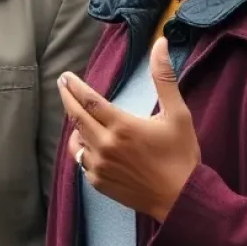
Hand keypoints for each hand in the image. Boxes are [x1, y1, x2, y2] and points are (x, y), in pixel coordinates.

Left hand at [59, 37, 200, 222]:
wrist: (184, 201)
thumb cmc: (182, 156)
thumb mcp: (178, 114)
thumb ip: (164, 78)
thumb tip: (159, 44)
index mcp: (122, 126)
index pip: (88, 100)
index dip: (74, 86)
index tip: (66, 76)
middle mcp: (105, 145)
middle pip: (75, 116)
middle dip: (66, 98)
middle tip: (62, 84)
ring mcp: (99, 166)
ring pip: (75, 140)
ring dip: (75, 126)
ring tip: (78, 116)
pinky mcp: (98, 182)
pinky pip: (82, 161)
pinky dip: (83, 149)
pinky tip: (90, 144)